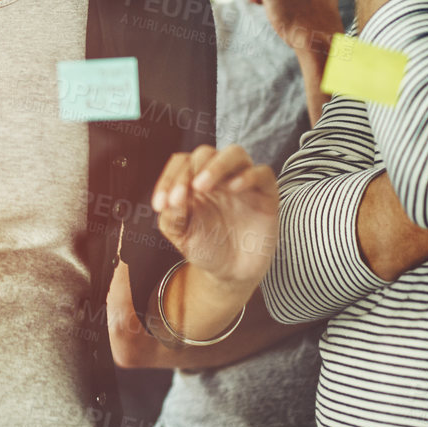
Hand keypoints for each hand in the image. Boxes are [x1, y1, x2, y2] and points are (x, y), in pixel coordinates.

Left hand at [151, 145, 278, 296]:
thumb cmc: (205, 247)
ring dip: (216, 166)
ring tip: (202, 187)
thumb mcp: (181, 234)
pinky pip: (263, 173)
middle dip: (190, 170)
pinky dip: (248, 176)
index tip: (161, 205)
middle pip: (205, 153)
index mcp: (195, 181)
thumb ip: (172, 215)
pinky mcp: (266, 195)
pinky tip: (233, 188)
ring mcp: (244, 183)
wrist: (232, 272)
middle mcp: (220, 177)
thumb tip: (172, 199)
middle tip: (182, 196)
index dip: (168, 178)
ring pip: (235, 153)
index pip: (182, 162)